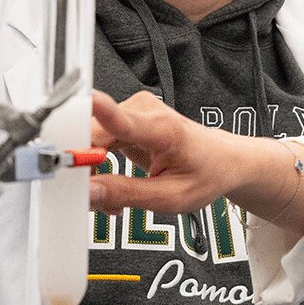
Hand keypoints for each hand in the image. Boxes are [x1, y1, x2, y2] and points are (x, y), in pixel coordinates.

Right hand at [88, 90, 238, 214]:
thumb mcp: (170, 197)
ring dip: (95, 170)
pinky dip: (101, 163)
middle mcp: (145, 111)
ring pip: (90, 139)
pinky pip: (97, 140)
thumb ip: (126, 194)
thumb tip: (89, 191)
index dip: (97, 112)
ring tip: (117, 194)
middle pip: (93, 134)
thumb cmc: (206, 173)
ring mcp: (134, 111)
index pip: (122, 118)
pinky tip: (116, 180)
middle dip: (89, 170)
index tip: (80, 105)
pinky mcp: (127, 117)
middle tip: (104, 199)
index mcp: (162, 129)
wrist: (223, 159)